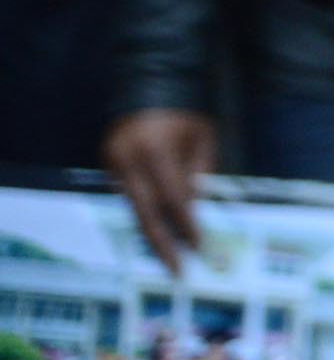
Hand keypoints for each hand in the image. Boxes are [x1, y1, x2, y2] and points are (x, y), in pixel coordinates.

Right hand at [103, 109, 216, 274]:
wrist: (148, 89)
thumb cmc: (184, 114)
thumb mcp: (202, 138)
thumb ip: (200, 172)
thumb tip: (197, 210)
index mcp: (155, 151)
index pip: (174, 197)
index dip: (187, 224)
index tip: (200, 246)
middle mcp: (128, 162)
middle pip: (146, 214)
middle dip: (163, 244)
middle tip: (178, 270)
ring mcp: (112, 165)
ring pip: (134, 209)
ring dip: (153, 233)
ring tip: (169, 258)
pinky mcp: (106, 167)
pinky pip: (129, 197)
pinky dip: (144, 213)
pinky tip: (158, 232)